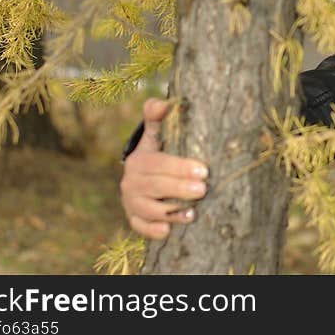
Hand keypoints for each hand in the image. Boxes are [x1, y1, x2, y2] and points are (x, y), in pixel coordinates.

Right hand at [119, 98, 208, 238]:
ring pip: (149, 210)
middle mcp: (130, 182)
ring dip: (171, 213)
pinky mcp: (134, 218)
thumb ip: (158, 115)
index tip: (204, 170)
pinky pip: (139, 226)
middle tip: (203, 189)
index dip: (179, 167)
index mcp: (139, 160)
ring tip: (193, 213)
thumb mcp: (157, 131)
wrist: (145, 172)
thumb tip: (163, 103)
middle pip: (155, 187)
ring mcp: (131, 201)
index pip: (158, 163)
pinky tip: (168, 231)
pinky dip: (152, 230)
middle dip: (180, 189)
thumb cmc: (159, 149)